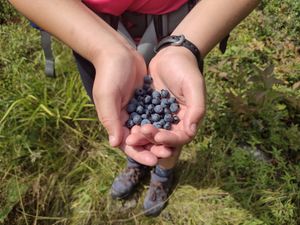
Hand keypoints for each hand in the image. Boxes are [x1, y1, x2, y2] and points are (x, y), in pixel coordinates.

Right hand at [92, 47, 172, 165]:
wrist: (117, 53)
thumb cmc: (109, 74)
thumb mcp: (107, 96)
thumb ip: (111, 119)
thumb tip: (115, 144)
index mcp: (116, 121)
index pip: (128, 144)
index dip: (139, 153)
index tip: (153, 160)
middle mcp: (126, 119)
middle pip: (141, 140)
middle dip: (153, 147)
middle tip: (167, 153)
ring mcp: (138, 110)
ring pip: (151, 129)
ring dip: (160, 137)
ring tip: (172, 144)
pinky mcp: (147, 101)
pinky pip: (156, 115)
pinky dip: (164, 122)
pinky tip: (175, 127)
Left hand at [127, 46, 205, 148]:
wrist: (171, 55)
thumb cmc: (186, 69)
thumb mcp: (194, 86)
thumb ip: (196, 108)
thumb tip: (191, 132)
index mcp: (188, 119)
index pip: (180, 137)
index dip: (169, 140)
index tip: (158, 136)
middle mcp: (174, 121)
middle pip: (163, 139)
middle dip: (151, 142)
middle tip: (139, 139)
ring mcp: (160, 116)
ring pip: (151, 132)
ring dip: (141, 137)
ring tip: (130, 137)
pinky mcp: (148, 109)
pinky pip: (141, 121)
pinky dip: (135, 125)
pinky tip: (127, 127)